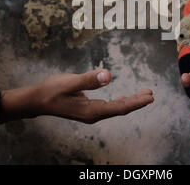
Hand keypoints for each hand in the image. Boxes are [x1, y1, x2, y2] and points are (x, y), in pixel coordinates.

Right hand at [0, 69, 153, 123]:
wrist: (38, 100)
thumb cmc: (52, 90)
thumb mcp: (69, 82)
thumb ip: (88, 79)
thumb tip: (108, 75)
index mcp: (92, 110)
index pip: (119, 108)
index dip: (136, 103)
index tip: (150, 97)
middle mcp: (94, 114)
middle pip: (120, 109)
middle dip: (136, 102)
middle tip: (151, 94)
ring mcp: (91, 113)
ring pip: (115, 108)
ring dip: (130, 101)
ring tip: (144, 95)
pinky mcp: (88, 109)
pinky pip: (109, 106)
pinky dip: (119, 102)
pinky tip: (124, 99)